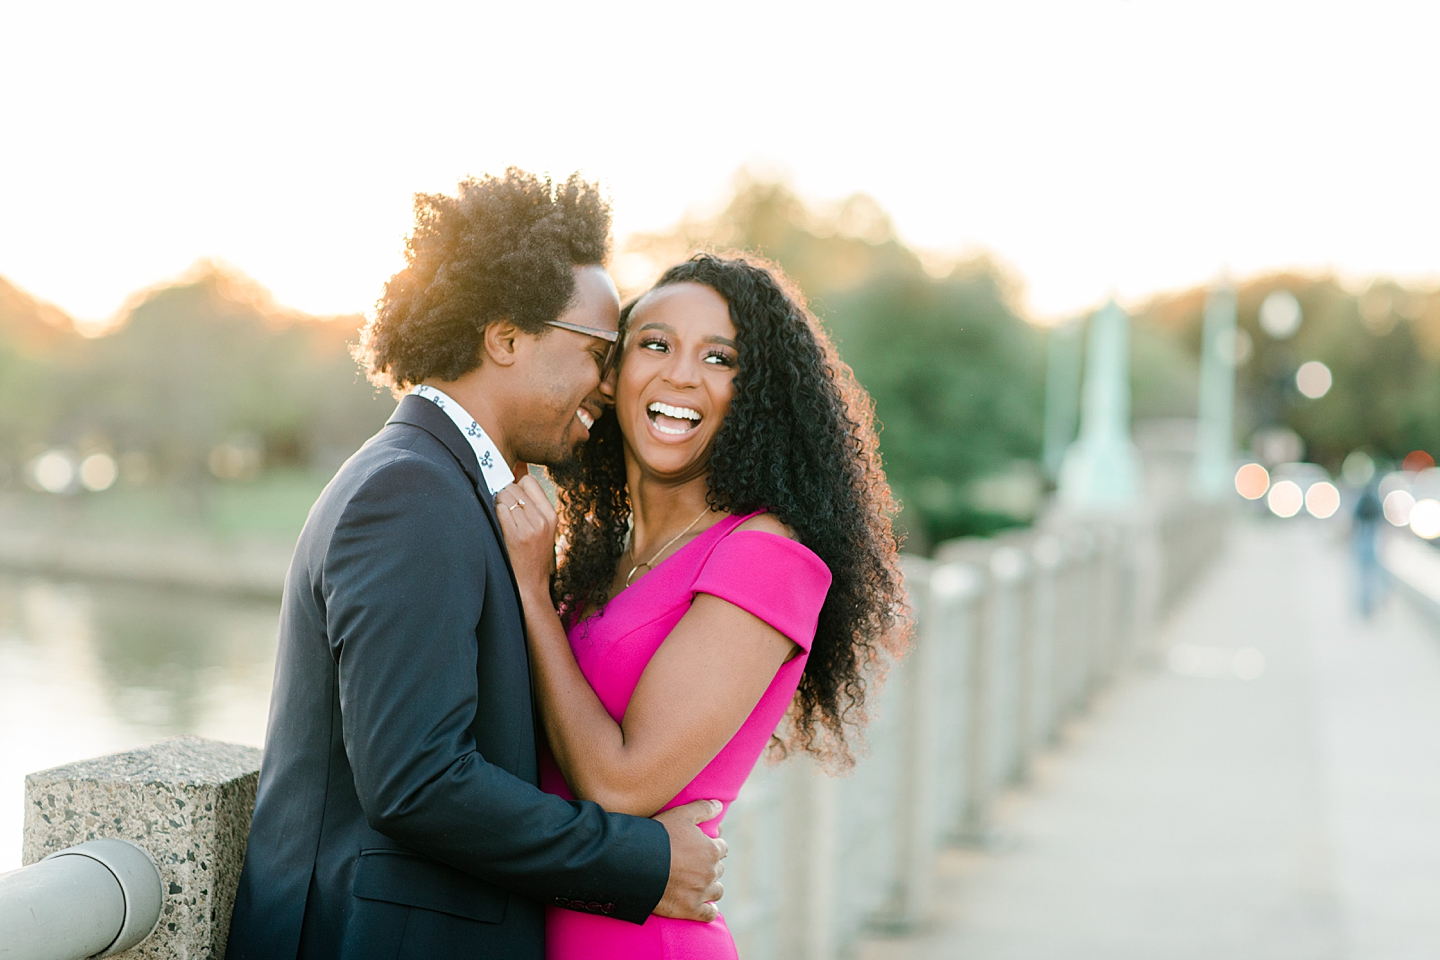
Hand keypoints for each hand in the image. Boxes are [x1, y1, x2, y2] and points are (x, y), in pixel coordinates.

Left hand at [495, 474, 557, 594]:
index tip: (511, 496)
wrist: (531, 584)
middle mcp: (543, 519)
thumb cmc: (532, 554)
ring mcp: (530, 527)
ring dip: (497, 503)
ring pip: (506, 496)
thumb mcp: (541, 526)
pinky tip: (498, 524)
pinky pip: (500, 510)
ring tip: (500, 517)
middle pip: (515, 486)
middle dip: (504, 493)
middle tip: (502, 509)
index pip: (530, 481)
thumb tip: (520, 465)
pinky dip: (495, 513)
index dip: (517, 485)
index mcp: (551, 514)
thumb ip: (532, 499)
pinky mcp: (516, 536)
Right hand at [652, 799, 726, 921]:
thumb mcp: (681, 814)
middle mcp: (710, 872)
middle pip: (718, 869)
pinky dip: (710, 911)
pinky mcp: (690, 909)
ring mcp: (701, 892)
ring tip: (701, 884)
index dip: (712, 846)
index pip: (721, 848)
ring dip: (712, 887)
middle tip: (696, 864)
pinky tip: (707, 908)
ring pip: (717, 891)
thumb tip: (719, 805)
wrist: (638, 864)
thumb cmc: (659, 836)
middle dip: (710, 866)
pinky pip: (708, 914)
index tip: (703, 847)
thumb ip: (703, 808)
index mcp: (711, 850)